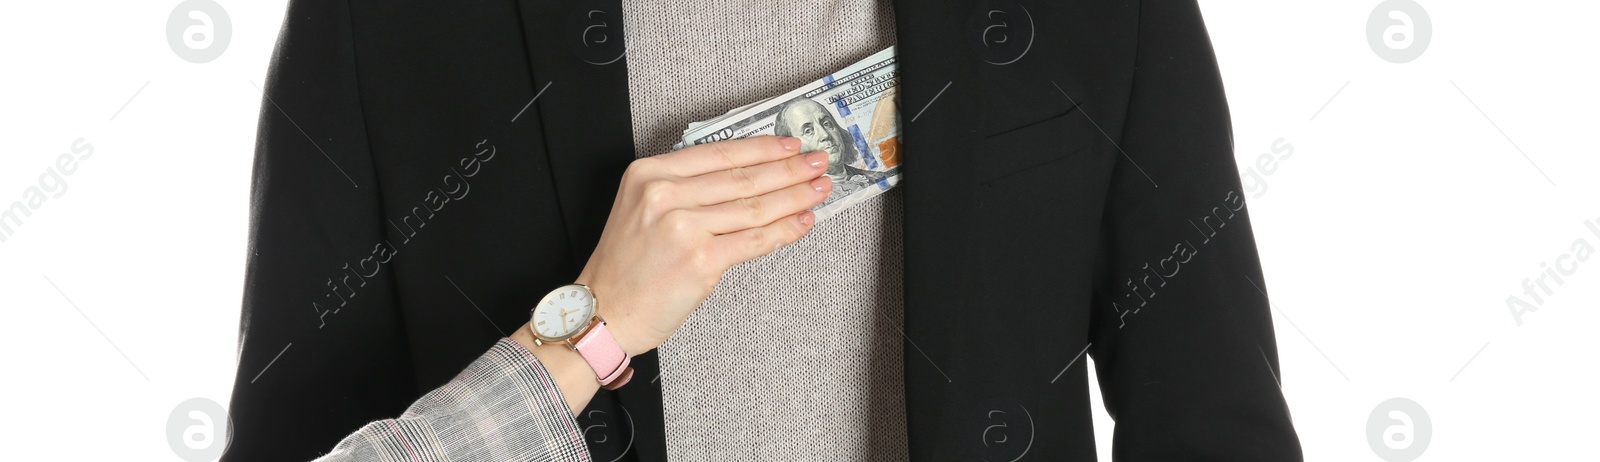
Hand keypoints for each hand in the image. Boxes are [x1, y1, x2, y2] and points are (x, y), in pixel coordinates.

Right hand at [577, 136, 830, 355]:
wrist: (605, 313)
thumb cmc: (626, 266)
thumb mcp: (641, 207)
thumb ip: (683, 187)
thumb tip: (746, 176)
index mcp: (650, 173)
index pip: (719, 154)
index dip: (762, 148)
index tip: (790, 144)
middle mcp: (665, 195)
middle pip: (742, 177)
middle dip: (789, 169)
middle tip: (817, 162)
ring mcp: (684, 227)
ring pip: (754, 207)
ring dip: (794, 196)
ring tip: (819, 189)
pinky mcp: (701, 260)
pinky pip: (754, 240)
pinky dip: (784, 230)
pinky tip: (803, 221)